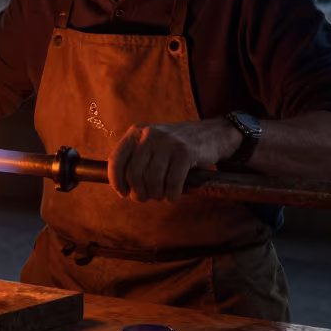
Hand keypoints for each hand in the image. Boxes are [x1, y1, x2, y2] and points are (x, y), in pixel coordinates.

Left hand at [108, 120, 239, 202]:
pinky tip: (174, 196)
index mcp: (136, 132)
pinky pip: (172, 183)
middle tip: (146, 198)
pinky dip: (171, 195)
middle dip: (138, 193)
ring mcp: (167, 142)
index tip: (123, 193)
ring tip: (161, 196)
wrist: (214, 133)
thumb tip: (121, 187)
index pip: (116, 160)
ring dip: (156, 195)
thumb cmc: (178, 145)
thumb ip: (137, 159)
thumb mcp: (153, 143)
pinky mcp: (185, 152)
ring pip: (152, 180)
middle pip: (134, 174)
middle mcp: (149, 135)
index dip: (116, 181)